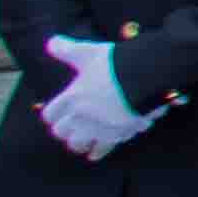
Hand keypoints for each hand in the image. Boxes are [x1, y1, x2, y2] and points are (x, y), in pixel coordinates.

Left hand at [34, 41, 147, 159]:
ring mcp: (98, 127)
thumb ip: (68, 50)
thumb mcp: (90, 53)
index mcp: (71, 97)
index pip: (50, 114)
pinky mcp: (116, 134)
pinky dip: (97, 152)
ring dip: (78, 141)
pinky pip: (102, 149)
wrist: (147, 76)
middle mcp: (81, 116)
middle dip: (65, 129)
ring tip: (81, 139)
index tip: (59, 112)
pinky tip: (94, 155)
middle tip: (71, 125)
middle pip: (61, 131)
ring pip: (77, 143)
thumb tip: (51, 42)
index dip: (54, 113)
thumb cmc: (116, 63)